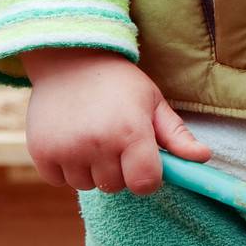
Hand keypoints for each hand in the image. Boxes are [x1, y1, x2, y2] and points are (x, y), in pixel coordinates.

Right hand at [22, 49, 210, 195]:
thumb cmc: (118, 82)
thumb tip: (205, 158)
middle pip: (116, 186)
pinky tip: (70, 140)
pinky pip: (59, 181)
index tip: (143, 162)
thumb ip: (177, 135)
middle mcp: (97, 144)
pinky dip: (65, 168)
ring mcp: (66, 149)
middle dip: (119, 169)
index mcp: (131, 132)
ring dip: (91, 169)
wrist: (69, 58)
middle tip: (114, 138)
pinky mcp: (41, 152)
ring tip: (91, 136)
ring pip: (87, 185)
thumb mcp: (153, 101)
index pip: (145, 184)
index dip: (148, 177)